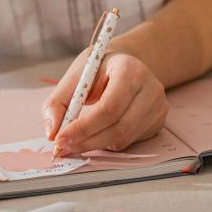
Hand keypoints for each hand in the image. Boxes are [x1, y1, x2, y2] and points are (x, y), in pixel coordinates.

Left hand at [41, 51, 168, 154]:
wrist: (125, 63)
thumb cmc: (100, 69)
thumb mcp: (76, 76)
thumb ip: (58, 102)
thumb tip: (51, 132)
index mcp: (130, 70)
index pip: (109, 107)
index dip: (84, 127)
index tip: (61, 138)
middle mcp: (150, 87)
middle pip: (119, 127)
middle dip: (87, 141)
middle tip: (64, 147)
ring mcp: (158, 105)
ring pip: (125, 138)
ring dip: (96, 145)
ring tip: (77, 141)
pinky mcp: (159, 120)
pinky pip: (131, 140)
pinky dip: (109, 143)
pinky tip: (99, 133)